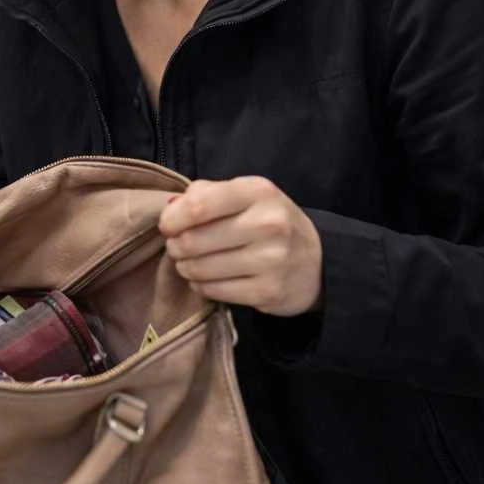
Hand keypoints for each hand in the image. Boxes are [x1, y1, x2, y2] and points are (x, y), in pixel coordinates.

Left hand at [158, 177, 322, 316]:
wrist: (316, 262)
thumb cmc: (265, 222)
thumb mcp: (243, 196)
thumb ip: (204, 194)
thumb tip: (170, 207)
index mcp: (258, 191)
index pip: (198, 205)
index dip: (172, 219)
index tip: (167, 226)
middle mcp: (269, 223)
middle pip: (193, 241)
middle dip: (176, 246)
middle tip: (178, 247)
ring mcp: (272, 260)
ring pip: (199, 269)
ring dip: (186, 268)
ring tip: (191, 263)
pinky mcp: (269, 292)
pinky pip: (213, 291)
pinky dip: (201, 286)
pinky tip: (208, 279)